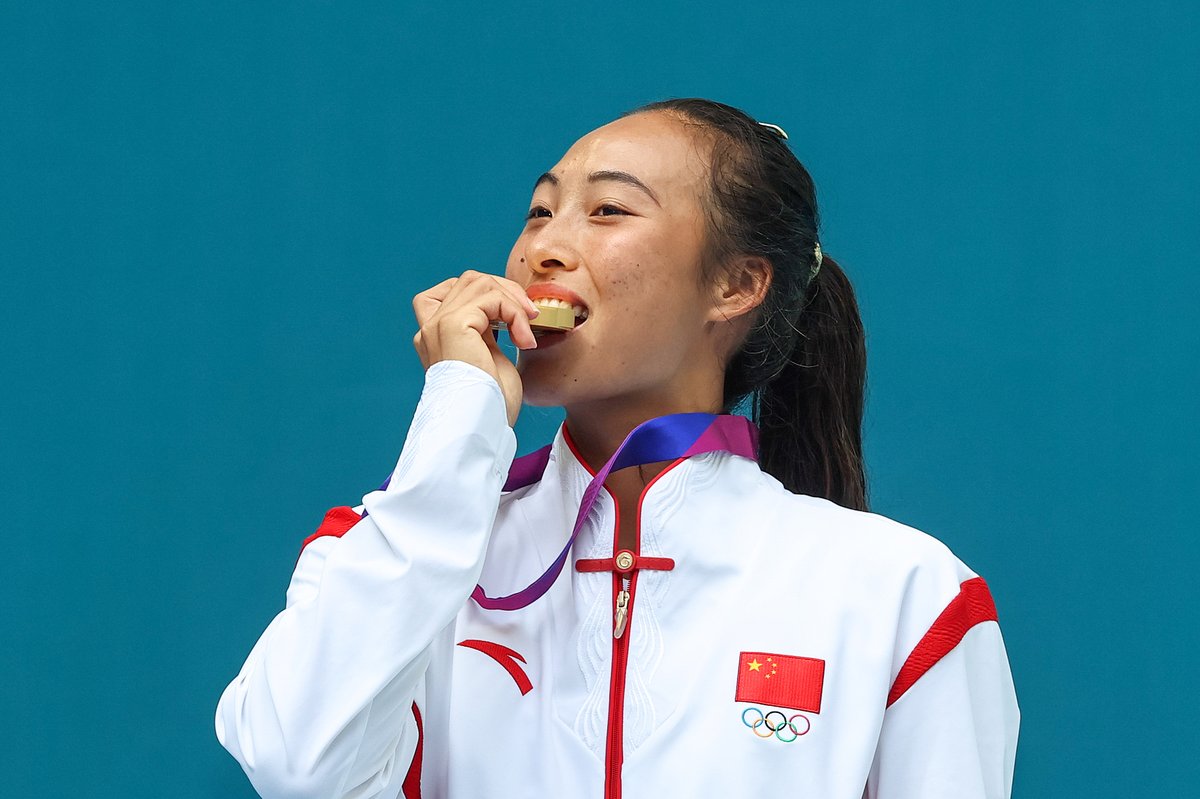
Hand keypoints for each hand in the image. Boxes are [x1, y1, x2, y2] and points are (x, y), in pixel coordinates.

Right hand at [412, 270, 539, 425]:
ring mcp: (439, 325)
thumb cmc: (491, 405)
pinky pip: (491, 298)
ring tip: (529, 330)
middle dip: (506, 290)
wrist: (484, 427)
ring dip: (514, 301)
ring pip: (480, 282)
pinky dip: (515, 313)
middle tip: (530, 316)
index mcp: (435, 338)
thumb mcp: (489, 358)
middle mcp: (430, 329)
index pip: (445, 292)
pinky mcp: (454, 325)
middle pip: (468, 280)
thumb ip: (488, 332)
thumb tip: (509, 311)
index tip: (508, 315)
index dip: (479, 291)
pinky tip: (525, 340)